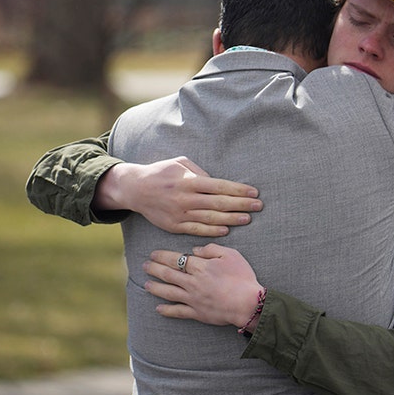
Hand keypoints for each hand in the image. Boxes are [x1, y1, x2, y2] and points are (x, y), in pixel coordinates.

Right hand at [95, 157, 261, 235]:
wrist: (135, 189)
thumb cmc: (162, 173)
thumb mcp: (180, 164)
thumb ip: (200, 172)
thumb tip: (218, 183)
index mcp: (188, 181)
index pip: (219, 186)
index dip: (238, 190)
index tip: (254, 192)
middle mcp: (185, 198)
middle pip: (218, 203)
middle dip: (241, 205)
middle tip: (258, 206)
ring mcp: (180, 214)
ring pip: (210, 218)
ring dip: (231, 219)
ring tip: (247, 219)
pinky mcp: (174, 226)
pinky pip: (197, 230)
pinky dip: (212, 231)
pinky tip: (226, 229)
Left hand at [143, 243, 264, 326]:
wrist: (248, 303)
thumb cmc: (242, 277)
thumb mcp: (231, 255)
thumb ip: (212, 249)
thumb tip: (195, 250)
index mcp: (200, 267)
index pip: (177, 259)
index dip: (163, 256)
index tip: (154, 254)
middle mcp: (192, 282)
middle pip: (168, 274)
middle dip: (154, 269)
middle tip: (145, 266)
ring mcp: (193, 299)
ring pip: (169, 292)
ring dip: (156, 288)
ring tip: (146, 284)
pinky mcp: (197, 313)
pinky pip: (178, 311)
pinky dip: (167, 310)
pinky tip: (158, 308)